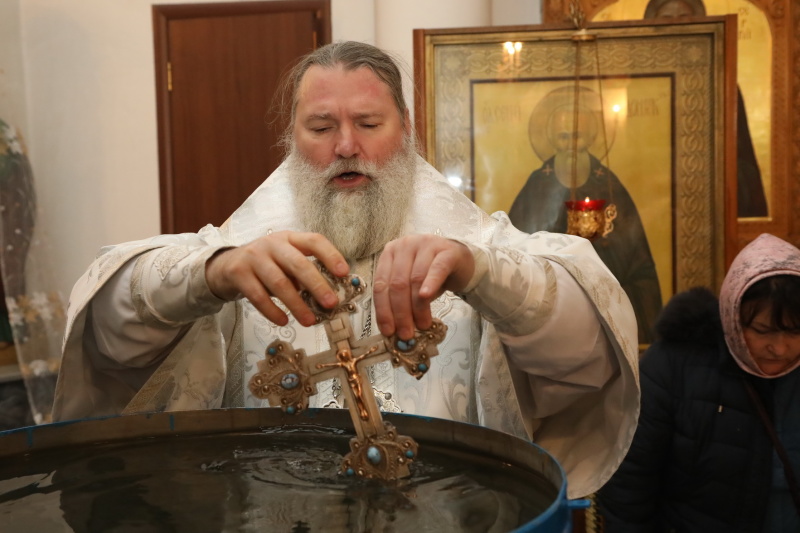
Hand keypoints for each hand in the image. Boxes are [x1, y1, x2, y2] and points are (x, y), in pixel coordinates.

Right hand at [205, 231, 347, 326]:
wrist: (225, 266)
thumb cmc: (265, 266)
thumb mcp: (284, 262)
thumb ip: (303, 274)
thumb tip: (328, 296)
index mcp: (290, 238)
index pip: (314, 241)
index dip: (331, 255)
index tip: (344, 273)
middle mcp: (272, 244)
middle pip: (298, 263)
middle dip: (317, 284)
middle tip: (331, 303)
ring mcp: (253, 257)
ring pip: (279, 282)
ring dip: (296, 304)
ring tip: (309, 321)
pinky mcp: (238, 273)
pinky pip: (258, 295)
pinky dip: (272, 310)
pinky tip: (283, 321)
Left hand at [373, 235, 473, 339]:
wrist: (459, 261)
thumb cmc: (430, 275)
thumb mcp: (411, 286)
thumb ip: (400, 300)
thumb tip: (394, 329)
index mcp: (389, 253)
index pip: (381, 284)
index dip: (383, 310)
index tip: (388, 331)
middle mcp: (404, 245)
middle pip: (397, 283)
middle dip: (401, 313)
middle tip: (406, 333)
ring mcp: (425, 245)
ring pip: (415, 279)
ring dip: (417, 307)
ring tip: (422, 325)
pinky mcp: (445, 250)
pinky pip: (436, 269)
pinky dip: (430, 284)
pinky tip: (426, 297)